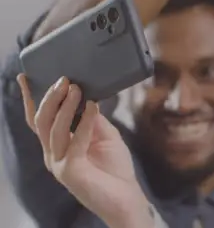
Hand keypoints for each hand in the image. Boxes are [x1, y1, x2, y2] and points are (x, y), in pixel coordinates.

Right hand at [17, 74, 153, 227]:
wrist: (126, 197)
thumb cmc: (115, 168)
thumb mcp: (105, 135)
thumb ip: (93, 119)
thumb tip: (87, 97)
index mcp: (58, 145)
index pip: (39, 120)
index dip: (31, 99)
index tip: (26, 76)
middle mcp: (53, 154)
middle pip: (42, 122)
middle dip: (51, 98)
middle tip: (64, 80)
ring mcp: (59, 164)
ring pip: (54, 129)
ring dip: (66, 107)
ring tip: (76, 88)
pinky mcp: (71, 171)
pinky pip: (76, 141)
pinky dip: (86, 122)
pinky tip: (94, 107)